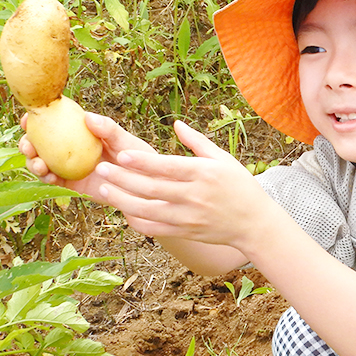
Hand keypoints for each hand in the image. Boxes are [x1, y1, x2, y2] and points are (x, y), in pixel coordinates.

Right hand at [19, 112, 155, 201]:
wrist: (148, 187)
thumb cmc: (140, 159)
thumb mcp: (127, 142)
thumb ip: (110, 130)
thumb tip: (88, 117)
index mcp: (81, 132)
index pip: (54, 121)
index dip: (36, 119)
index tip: (28, 118)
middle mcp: (71, 149)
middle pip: (40, 144)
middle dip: (27, 143)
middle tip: (28, 146)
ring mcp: (69, 168)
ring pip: (42, 163)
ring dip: (33, 162)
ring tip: (39, 164)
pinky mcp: (73, 186)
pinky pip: (54, 182)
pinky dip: (47, 179)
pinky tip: (48, 176)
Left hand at [90, 120, 269, 249]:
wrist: (255, 223)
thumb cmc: (240, 186)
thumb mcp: (224, 159)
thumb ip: (197, 142)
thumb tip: (175, 124)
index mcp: (204, 173)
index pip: (167, 167)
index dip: (142, 161)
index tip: (121, 154)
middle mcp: (195, 195)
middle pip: (152, 188)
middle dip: (123, 178)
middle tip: (101, 168)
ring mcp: (189, 216)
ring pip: (148, 209)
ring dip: (122, 200)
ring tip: (104, 190)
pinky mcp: (186, 231)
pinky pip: (155, 228)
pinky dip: (136, 221)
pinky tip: (123, 211)